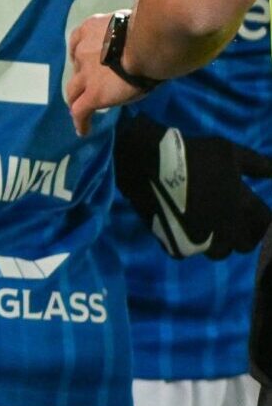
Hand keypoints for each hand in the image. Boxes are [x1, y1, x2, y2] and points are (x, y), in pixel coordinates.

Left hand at [66, 12, 148, 135]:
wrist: (149, 42)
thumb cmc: (151, 29)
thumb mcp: (134, 24)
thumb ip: (129, 32)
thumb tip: (142, 37)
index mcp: (91, 29)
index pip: (78, 43)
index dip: (81, 55)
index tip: (87, 63)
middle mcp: (83, 50)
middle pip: (76, 68)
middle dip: (81, 77)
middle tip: (90, 86)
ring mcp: (86, 73)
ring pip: (73, 91)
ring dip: (76, 100)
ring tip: (80, 109)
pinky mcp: (94, 94)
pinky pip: (80, 111)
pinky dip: (81, 121)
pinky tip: (83, 130)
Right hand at [115, 113, 271, 258]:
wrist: (146, 161)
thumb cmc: (192, 154)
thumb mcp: (229, 152)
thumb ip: (257, 165)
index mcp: (241, 207)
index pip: (265, 225)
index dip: (260, 220)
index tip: (250, 213)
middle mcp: (226, 229)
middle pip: (244, 245)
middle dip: (240, 234)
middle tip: (228, 221)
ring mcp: (200, 240)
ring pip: (218, 253)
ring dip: (216, 242)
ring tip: (205, 227)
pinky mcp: (175, 245)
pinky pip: (188, 253)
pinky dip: (186, 243)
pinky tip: (181, 228)